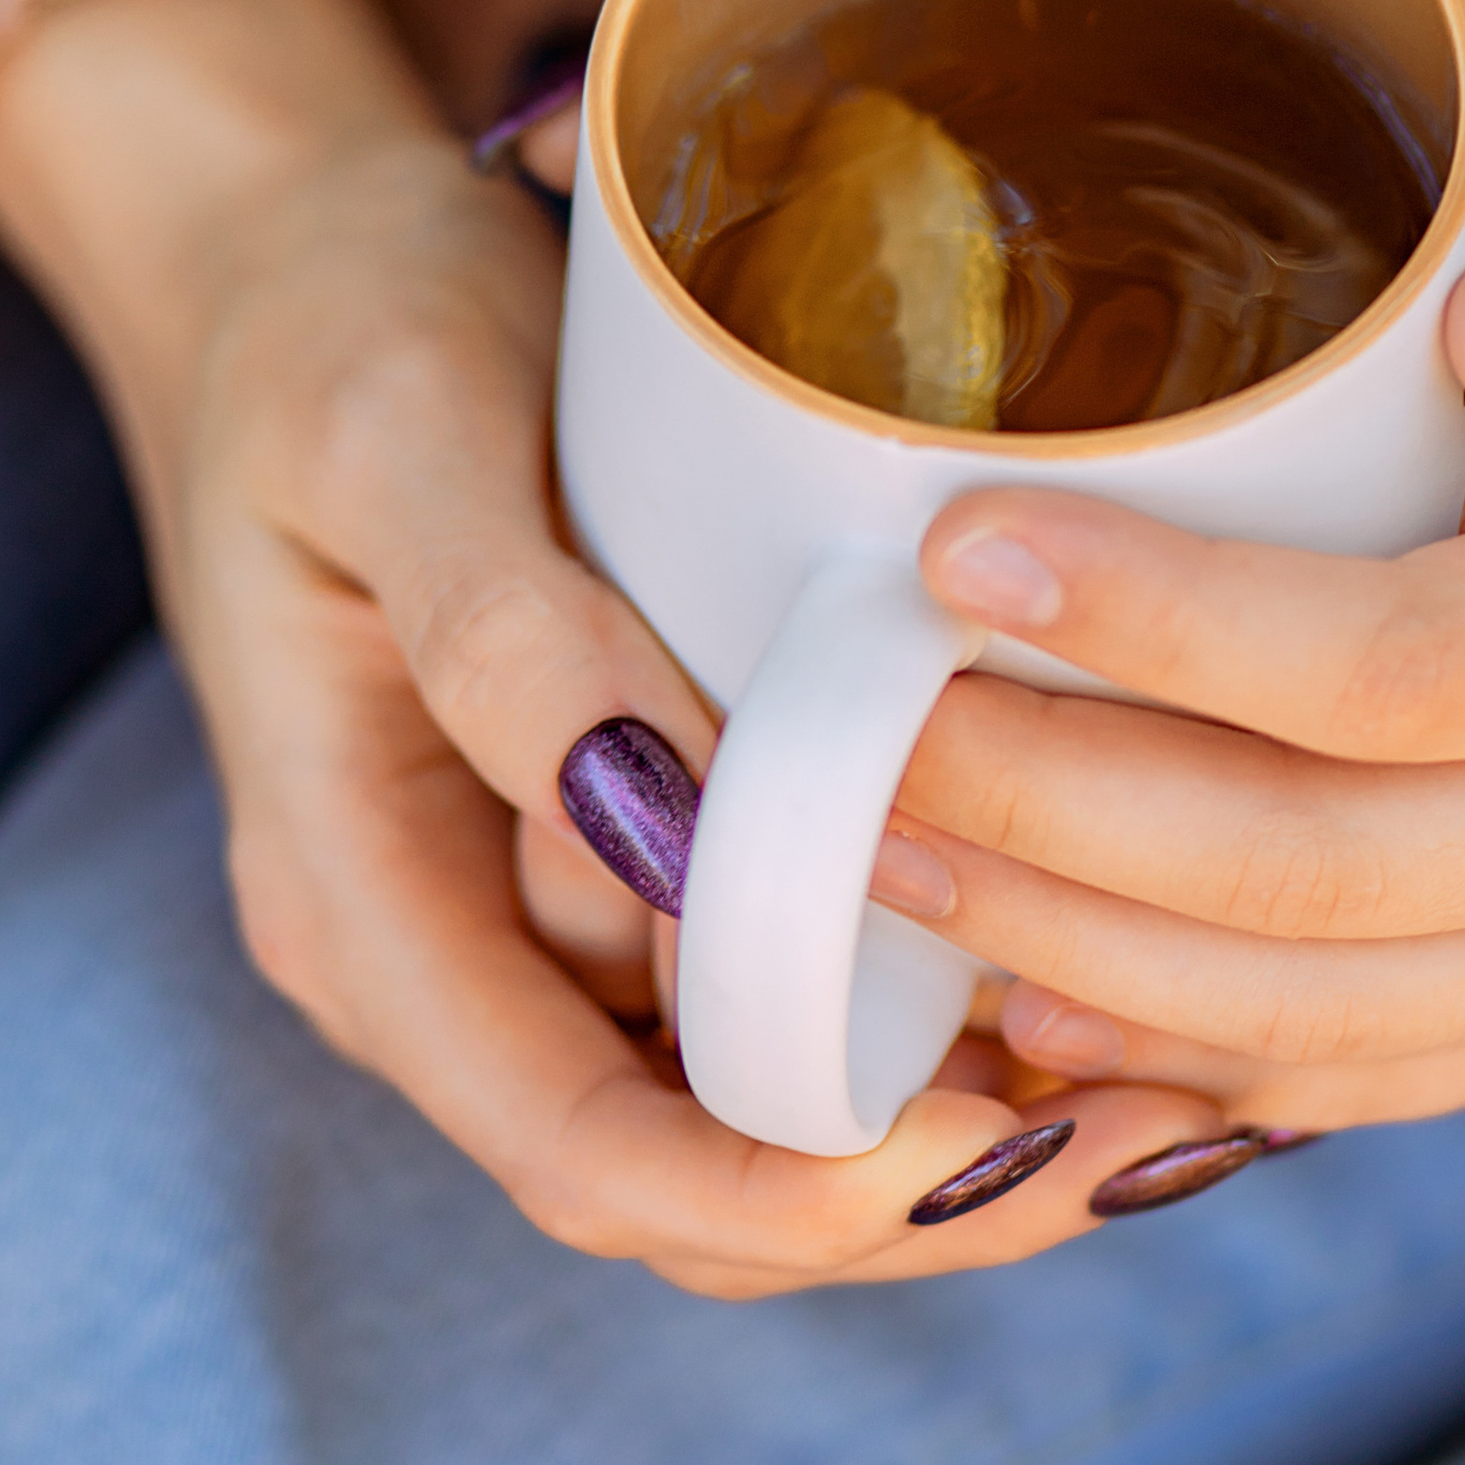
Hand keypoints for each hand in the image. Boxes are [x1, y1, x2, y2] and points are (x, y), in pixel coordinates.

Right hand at [0, 0, 1222, 1290]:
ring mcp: (534, 929)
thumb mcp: (388, 433)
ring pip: (754, 1128)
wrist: (290, 261)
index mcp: (356, 903)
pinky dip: (930, 1041)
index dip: (776, 1192)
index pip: (572, 1147)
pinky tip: (1099, 992)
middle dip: (911, 1202)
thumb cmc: (329, 329)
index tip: (969, 1145)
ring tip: (1174, 1095)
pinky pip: (779, 1011)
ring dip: (948, 1145)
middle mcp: (444, 964)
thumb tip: (667, 825)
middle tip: (1146, 1141)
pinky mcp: (626, 869)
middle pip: (689, 1189)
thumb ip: (507, 635)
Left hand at [869, 420, 1464, 1136]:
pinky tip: (1017, 1000)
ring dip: (1065, 943)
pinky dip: (1170, 1055)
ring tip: (883, 852)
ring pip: (1308, 1010)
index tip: (951, 549)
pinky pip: (1354, 1083)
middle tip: (856, 729)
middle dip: (1045, 805)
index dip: (1158, 621)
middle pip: (1314, 863)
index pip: (1395, 662)